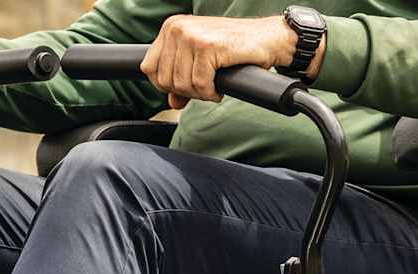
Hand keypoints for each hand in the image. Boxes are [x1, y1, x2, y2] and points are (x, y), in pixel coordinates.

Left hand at [140, 14, 302, 109]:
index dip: (166, 85)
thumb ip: (182, 79)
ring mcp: (192, 36)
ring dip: (200, 93)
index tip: (186, 86)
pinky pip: (199, 85)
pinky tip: (220, 85)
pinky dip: (211, 92)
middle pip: (164, 80)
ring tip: (214, 84)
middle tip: (205, 86)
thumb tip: (171, 102)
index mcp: (171, 28)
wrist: (269, 39)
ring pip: (181, 85)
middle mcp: (178, 28)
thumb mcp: (201, 63)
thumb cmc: (235, 49)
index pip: (149, 68)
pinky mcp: (208, 46)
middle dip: (185, 91)